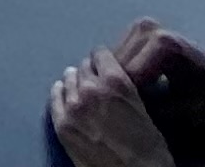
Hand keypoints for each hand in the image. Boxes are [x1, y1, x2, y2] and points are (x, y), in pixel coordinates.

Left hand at [53, 43, 181, 166]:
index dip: (104, 61)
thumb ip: (123, 90)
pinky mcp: (62, 124)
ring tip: (82, 90)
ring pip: (68, 80)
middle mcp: (90, 88)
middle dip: (91, 73)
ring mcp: (73, 106)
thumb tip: (113, 81)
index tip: (105, 66)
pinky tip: (64, 94)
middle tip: (96, 83)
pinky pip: (55, 98)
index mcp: (115, 82)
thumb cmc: (149, 151)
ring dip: (76, 83)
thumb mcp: (143, 111)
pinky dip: (60, 94)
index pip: (100, 54)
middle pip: (83, 67)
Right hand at [107, 22, 204, 159]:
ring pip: (112, 58)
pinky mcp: (143, 28)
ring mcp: (144, 26)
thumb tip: (124, 115)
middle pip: (112, 65)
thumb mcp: (189, 112)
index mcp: (160, 46)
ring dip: (117, 80)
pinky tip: (136, 88)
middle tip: (127, 110)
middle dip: (115, 89)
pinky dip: (123, 70)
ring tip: (132, 101)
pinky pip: (121, 53)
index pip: (121, 78)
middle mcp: (148, 29)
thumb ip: (153, 112)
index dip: (121, 102)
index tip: (126, 117)